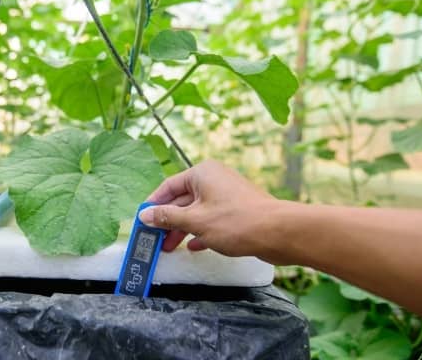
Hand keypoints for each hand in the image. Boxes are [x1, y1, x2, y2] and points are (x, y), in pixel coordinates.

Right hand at [138, 160, 281, 261]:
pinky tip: (195, 246)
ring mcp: (227, 194)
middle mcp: (214, 179)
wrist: (280, 232)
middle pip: (182, 200)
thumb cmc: (237, 222)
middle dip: (168, 221)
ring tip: (170, 247)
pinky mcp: (237, 210)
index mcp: (202, 173)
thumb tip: (145, 215)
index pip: (168, 186)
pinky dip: (201, 231)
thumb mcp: (195, 221)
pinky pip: (212, 219)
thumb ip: (168, 218)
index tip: (142, 221)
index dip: (153, 205)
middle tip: (154, 240)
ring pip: (197, 211)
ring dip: (183, 229)